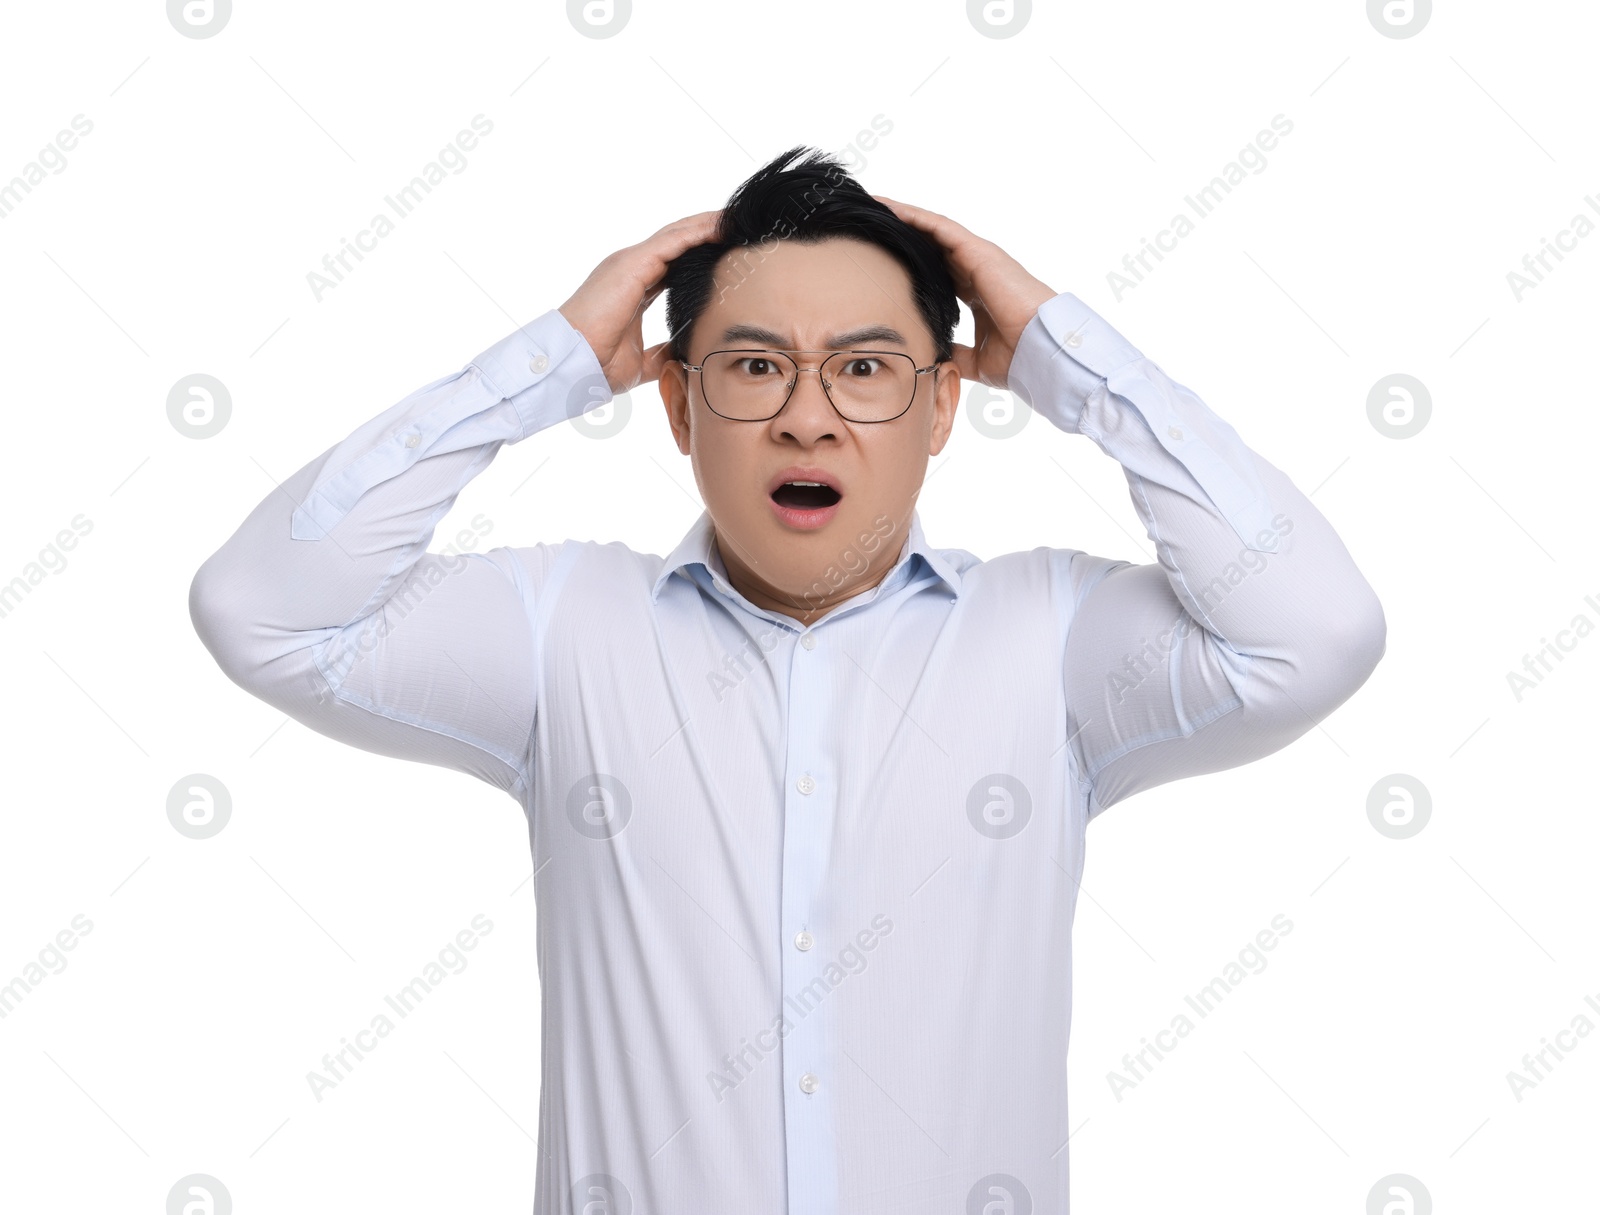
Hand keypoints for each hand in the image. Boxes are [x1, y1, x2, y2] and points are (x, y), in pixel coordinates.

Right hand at [558, 209, 722, 392]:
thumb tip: (681, 359)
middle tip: (738, 226)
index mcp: (634, 287)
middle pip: (677, 241)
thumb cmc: (596, 363)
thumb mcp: (640, 362)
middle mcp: (632, 269)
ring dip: (708, 225)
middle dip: (707, 231)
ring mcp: (630, 263)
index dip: (699, 254)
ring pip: (678, 234)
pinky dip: (698, 231)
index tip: (727, 251)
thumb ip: (660, 355)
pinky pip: (673, 241)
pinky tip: (721, 227)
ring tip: (736, 220)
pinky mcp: (632, 264)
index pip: (674, 263)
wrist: (572, 364)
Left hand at [872, 195, 1054, 389]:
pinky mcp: (979, 251)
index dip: (912, 266)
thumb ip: (957, 354)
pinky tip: (891, 208)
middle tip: (872, 227)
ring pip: (934, 231)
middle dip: (905, 236)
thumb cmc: (1019, 357)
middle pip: (933, 247)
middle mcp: (976, 271)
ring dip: (904, 218)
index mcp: (976, 294)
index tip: (885, 263)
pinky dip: (915, 217)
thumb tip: (936, 357)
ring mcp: (979, 258)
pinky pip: (941, 228)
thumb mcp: (978, 360)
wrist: (1041, 350)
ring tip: (875, 206)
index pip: (938, 273)